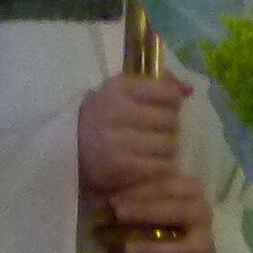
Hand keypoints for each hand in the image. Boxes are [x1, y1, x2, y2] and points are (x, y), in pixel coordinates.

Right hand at [76, 70, 187, 199]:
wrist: (63, 149)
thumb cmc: (101, 117)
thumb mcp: (122, 91)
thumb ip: (158, 84)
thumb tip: (189, 90)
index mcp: (119, 88)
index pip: (168, 94)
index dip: (170, 102)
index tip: (159, 108)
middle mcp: (117, 112)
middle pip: (171, 121)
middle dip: (168, 128)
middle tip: (153, 132)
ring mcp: (117, 141)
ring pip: (169, 146)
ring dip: (165, 150)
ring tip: (149, 149)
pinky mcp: (119, 167)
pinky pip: (160, 167)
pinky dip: (159, 168)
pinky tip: (146, 164)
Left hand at [104, 170, 213, 252]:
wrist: (168, 235)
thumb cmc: (145, 204)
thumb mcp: (136, 187)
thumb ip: (128, 181)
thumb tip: (110, 192)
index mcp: (191, 190)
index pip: (169, 186)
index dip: (141, 191)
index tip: (113, 198)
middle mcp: (202, 215)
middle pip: (181, 212)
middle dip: (148, 212)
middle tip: (118, 214)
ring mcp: (202, 244)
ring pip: (186, 249)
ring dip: (155, 249)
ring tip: (127, 248)